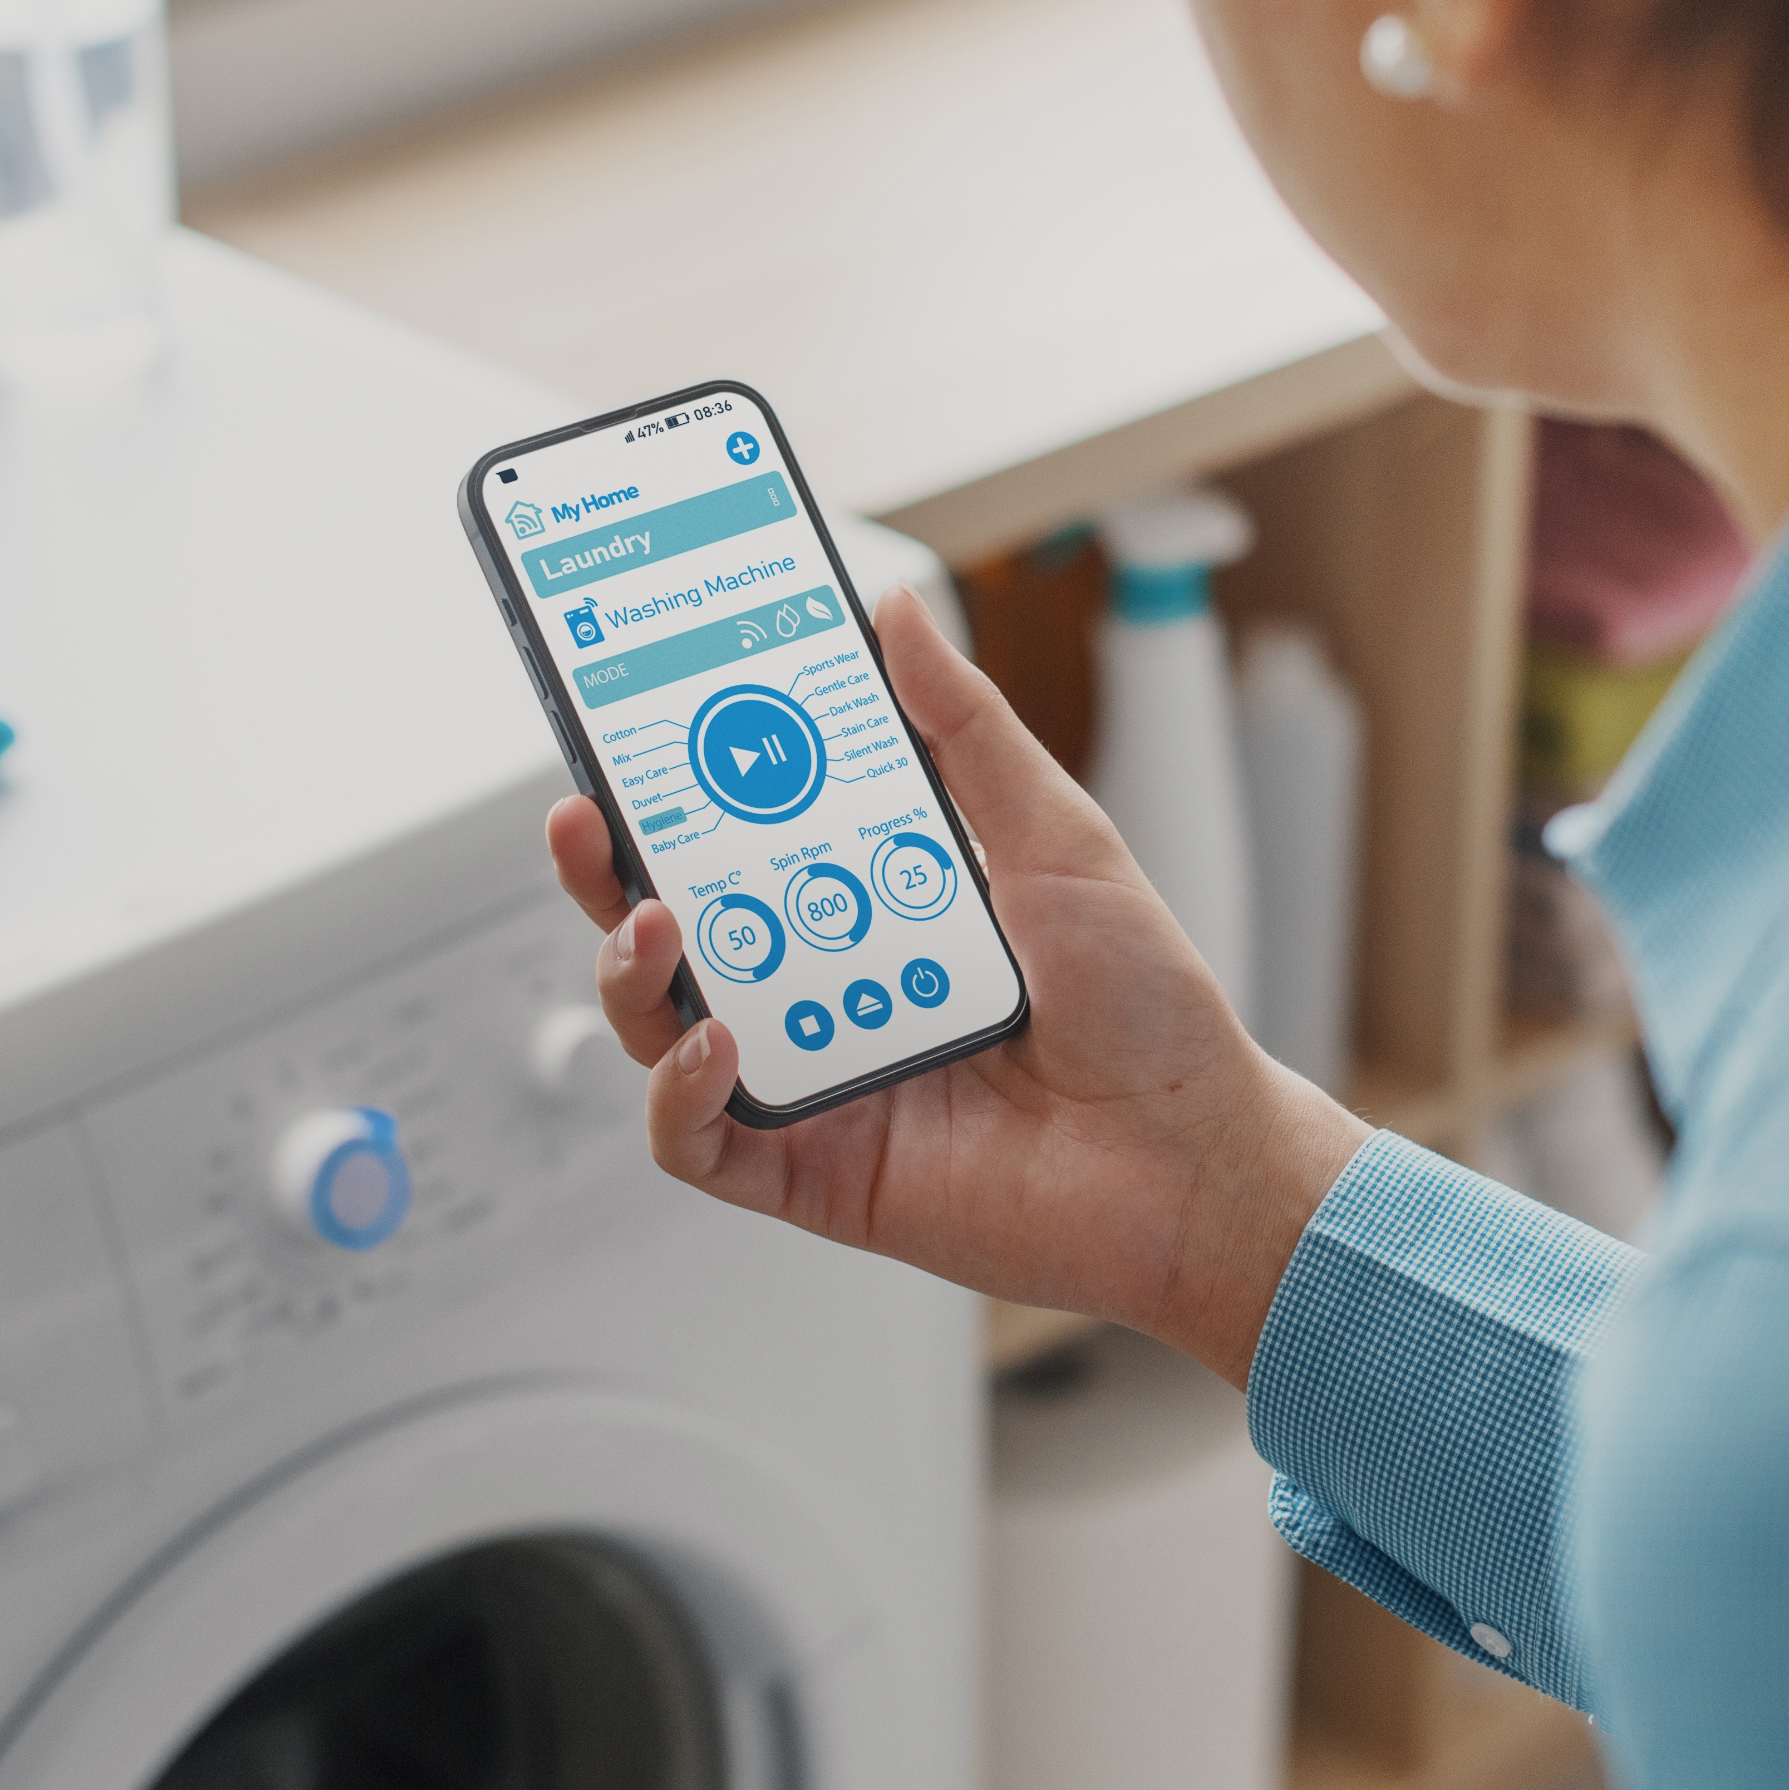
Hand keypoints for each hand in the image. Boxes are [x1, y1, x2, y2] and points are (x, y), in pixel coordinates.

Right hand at [547, 586, 1367, 1387]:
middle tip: (591, 812)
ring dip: (631, 971)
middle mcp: (825, 989)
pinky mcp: (812, 1174)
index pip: (737, 835)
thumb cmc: (1149, 1013)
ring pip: (661, 1027)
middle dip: (608, 868)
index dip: (668, 782)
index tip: (625, 716)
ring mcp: (812, 1080)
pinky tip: (715, 1044)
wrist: (1197, 1159)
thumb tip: (897, 615)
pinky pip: (699, 1142)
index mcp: (869, 904)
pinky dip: (679, 1094)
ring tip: (653, 923)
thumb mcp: (1058, 836)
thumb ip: (965, 730)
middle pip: (672, 925)